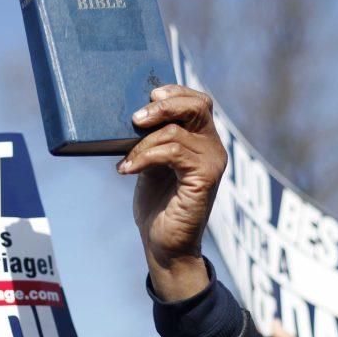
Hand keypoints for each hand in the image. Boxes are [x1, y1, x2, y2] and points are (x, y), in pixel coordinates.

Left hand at [118, 85, 226, 300]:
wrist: (164, 245)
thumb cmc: (157, 205)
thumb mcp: (150, 163)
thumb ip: (150, 139)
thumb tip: (129, 115)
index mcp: (201, 139)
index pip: (198, 101)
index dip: (176, 91)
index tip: (150, 94)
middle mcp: (212, 147)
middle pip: (197, 105)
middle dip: (164, 105)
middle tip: (135, 118)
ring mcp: (211, 162)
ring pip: (176, 131)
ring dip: (142, 142)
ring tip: (125, 159)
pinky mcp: (204, 179)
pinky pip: (172, 153)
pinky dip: (144, 157)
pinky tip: (126, 170)